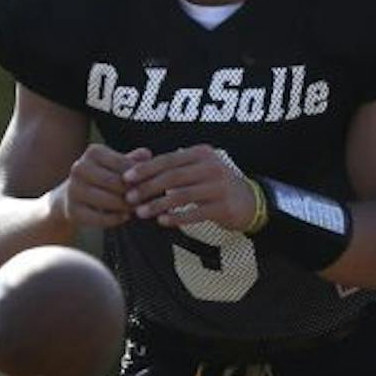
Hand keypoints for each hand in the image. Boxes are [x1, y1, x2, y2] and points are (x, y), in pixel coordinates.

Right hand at [56, 144, 146, 229]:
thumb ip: (131, 161)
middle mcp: (79, 168)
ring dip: (126, 207)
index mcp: (93, 152)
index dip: (139, 176)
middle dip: (133, 193)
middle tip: (145, 200)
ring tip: (136, 208)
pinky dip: (116, 218)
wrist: (71, 196)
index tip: (149, 185)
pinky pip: (101, 218)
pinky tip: (124, 216)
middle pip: (116, 182)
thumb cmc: (101, 178)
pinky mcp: (72, 210)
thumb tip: (148, 154)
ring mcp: (74, 189)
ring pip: (109, 200)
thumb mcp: (115, 166)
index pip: (123, 164)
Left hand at [123, 145, 263, 229]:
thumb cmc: (213, 185)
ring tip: (140, 213)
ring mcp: (219, 187)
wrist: (249, 201)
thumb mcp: (197, 169)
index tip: (126, 178)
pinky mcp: (224, 207)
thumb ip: (174, 168)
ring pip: (183, 195)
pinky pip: (196, 213)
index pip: (168, 160)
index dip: (146, 169)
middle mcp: (211, 167)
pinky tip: (162, 222)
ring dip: (158, 205)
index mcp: (201, 154)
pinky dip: (178, 217)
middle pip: (173, 176)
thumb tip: (137, 170)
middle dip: (148, 187)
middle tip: (129, 198)